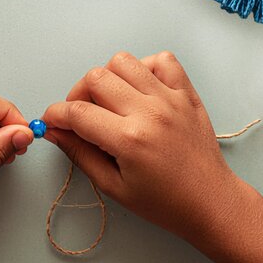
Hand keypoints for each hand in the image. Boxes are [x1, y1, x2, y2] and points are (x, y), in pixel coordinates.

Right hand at [42, 51, 244, 244]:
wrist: (211, 202)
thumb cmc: (165, 202)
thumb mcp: (114, 187)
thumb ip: (80, 154)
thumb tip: (54, 131)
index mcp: (129, 140)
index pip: (78, 112)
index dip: (55, 115)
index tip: (51, 121)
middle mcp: (149, 112)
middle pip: (96, 78)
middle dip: (77, 95)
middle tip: (80, 115)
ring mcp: (170, 98)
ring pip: (123, 61)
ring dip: (107, 78)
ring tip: (109, 101)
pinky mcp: (187, 93)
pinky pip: (161, 60)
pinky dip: (143, 68)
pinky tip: (138, 90)